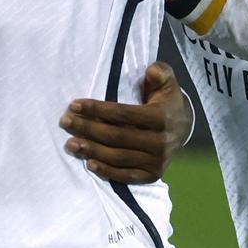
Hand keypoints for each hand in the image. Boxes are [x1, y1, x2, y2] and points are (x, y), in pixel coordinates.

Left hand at [59, 62, 190, 184]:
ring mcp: (156, 161)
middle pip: (116, 137)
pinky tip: (89, 164)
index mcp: (161, 118)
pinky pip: (126, 176)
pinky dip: (107, 172)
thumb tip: (151, 71)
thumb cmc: (165, 99)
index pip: (123, 114)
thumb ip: (160, 72)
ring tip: (70, 143)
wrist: (183, 126)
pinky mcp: (152, 175)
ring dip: (91, 151)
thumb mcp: (166, 80)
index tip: (74, 105)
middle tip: (65, 122)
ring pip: (118, 157)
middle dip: (87, 129)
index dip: (97, 109)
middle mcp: (160, 142)